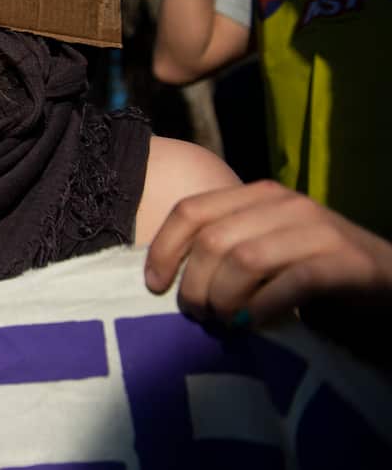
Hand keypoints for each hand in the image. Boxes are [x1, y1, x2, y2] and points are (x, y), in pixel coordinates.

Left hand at [145, 180, 391, 328]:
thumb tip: (163, 277)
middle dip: (193, 284)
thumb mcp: (264, 255)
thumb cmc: (317, 279)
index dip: (164, 249)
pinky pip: (291, 282)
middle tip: (196, 314)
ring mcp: (319, 230)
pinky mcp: (348, 263)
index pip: (191, 210)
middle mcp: (286, 204)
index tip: (153, 285)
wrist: (390, 290)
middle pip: (212, 239)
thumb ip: (224, 252)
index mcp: (258, 196)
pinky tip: (253, 325)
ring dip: (223, 297)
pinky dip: (263, 307)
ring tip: (222, 322)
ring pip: (245, 258)